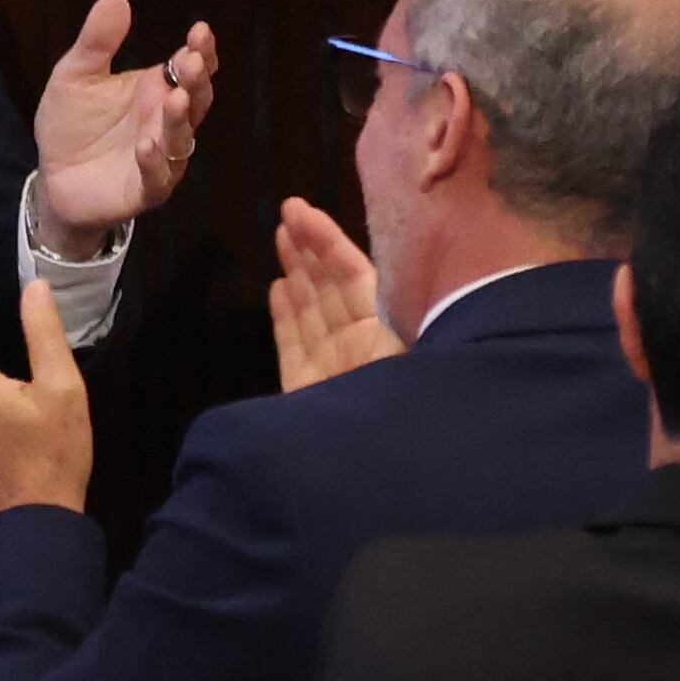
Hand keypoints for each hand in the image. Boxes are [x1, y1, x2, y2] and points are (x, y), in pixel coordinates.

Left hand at [29, 0, 216, 252]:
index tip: (200, 30)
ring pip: (181, 139)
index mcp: (155, 90)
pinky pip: (157, 179)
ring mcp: (160, 158)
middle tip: (193, 59)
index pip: (188, 67)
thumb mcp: (75, 76)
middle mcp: (165, 122)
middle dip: (197, 80)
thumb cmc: (72, 124)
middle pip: (195, 100)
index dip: (199, 50)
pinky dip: (154, 163)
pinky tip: (146, 145)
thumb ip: (96, 42)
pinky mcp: (143, 190)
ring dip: (180, 120)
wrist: (52, 178)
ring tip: (175, 98)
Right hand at [268, 196, 404, 388]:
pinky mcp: (304, 392)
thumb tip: (394, 242)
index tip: (302, 211)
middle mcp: (363, 345)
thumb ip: (386, 298)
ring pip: (313, 313)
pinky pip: (292, 348)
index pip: (358, 275)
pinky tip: (278, 287)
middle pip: (334, 288)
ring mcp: (333, 370)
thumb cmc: (392, 393)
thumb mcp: (401, 339)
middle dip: (311, 249)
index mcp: (391, 331)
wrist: (373, 469)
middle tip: (288, 211)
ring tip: (280, 236)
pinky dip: (285, 318)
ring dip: (298, 273)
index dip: (329, 242)